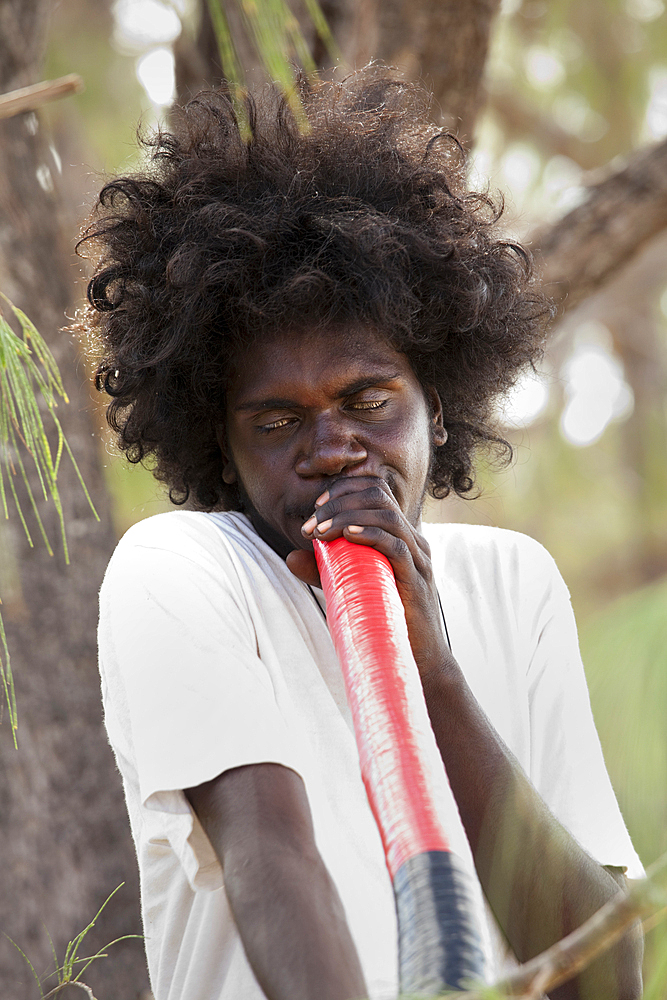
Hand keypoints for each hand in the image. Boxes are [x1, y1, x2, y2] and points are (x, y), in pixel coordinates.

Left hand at [286, 476, 450, 677]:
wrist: (416, 658)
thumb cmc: (382, 619)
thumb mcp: (348, 587)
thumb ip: (323, 570)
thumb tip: (290, 557)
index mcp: (399, 535)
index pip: (375, 491)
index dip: (343, 490)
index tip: (315, 508)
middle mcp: (412, 540)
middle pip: (379, 496)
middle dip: (339, 502)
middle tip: (310, 525)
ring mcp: (417, 558)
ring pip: (386, 516)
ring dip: (347, 517)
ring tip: (320, 532)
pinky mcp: (417, 578)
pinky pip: (396, 546)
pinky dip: (369, 535)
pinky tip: (347, 538)